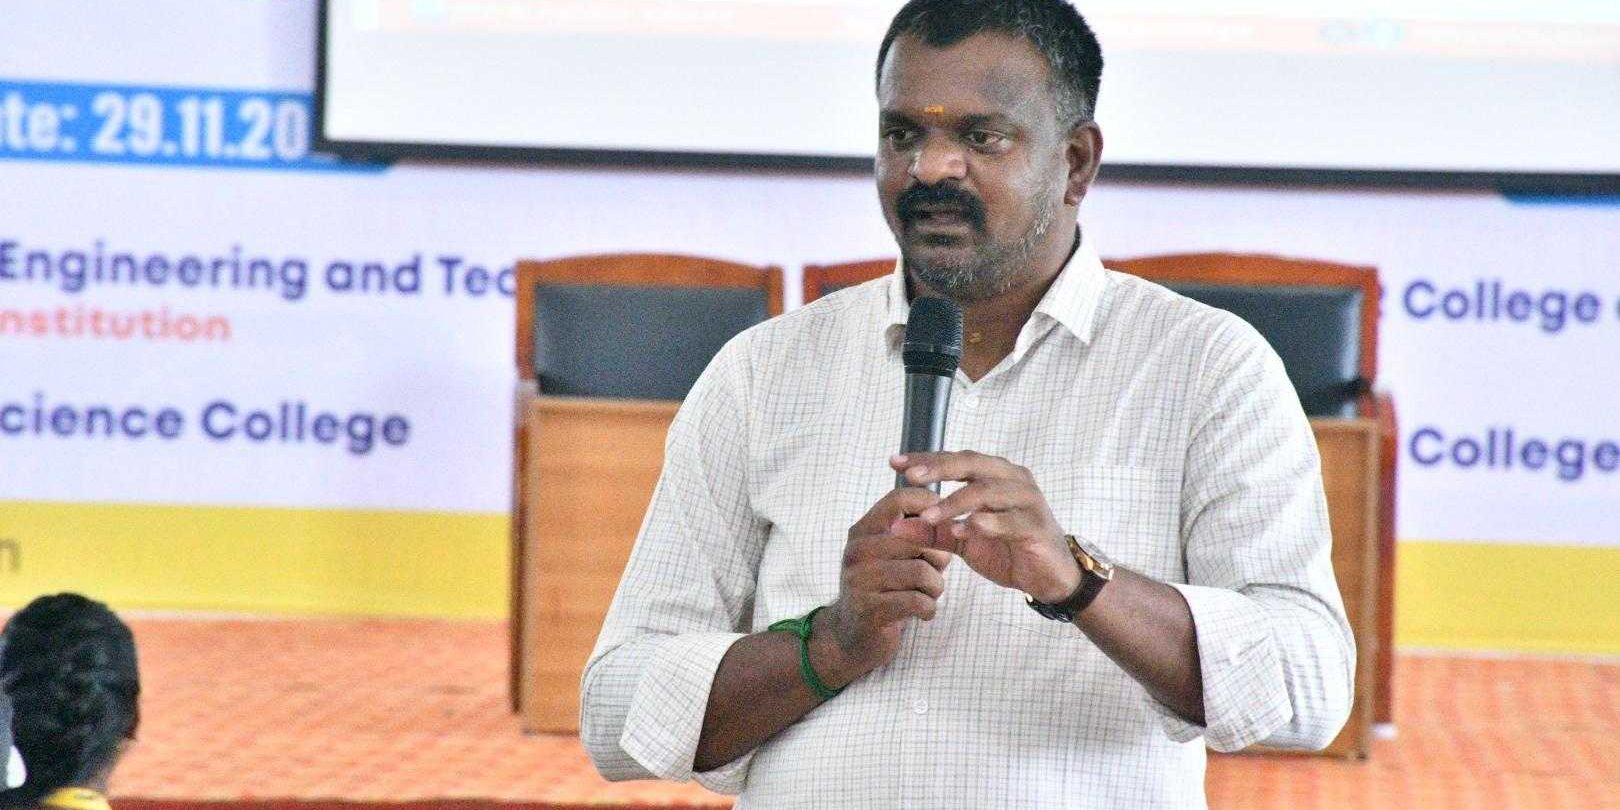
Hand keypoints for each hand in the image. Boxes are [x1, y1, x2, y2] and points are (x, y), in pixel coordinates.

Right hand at [817, 487, 953, 683]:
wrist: (850, 637)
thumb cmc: (884, 590)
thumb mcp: (893, 556)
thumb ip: (916, 536)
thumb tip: (952, 520)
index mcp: (863, 530)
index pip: (899, 499)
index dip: (931, 506)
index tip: (945, 525)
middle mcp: (858, 550)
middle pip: (918, 537)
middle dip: (938, 557)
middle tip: (935, 572)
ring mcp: (860, 580)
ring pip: (921, 572)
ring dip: (935, 587)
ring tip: (929, 594)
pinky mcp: (869, 609)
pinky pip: (918, 601)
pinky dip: (929, 609)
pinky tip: (923, 613)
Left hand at [890, 451, 1079, 603]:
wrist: (1050, 579)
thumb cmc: (1008, 551)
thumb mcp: (963, 542)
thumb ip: (931, 532)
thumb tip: (893, 527)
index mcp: (996, 475)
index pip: (957, 459)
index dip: (927, 458)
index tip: (894, 462)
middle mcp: (1014, 479)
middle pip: (973, 463)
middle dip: (939, 468)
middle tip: (910, 477)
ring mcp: (1028, 501)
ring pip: (988, 490)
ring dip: (955, 501)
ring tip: (929, 516)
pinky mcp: (1037, 527)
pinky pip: (1008, 520)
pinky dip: (983, 524)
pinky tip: (960, 530)